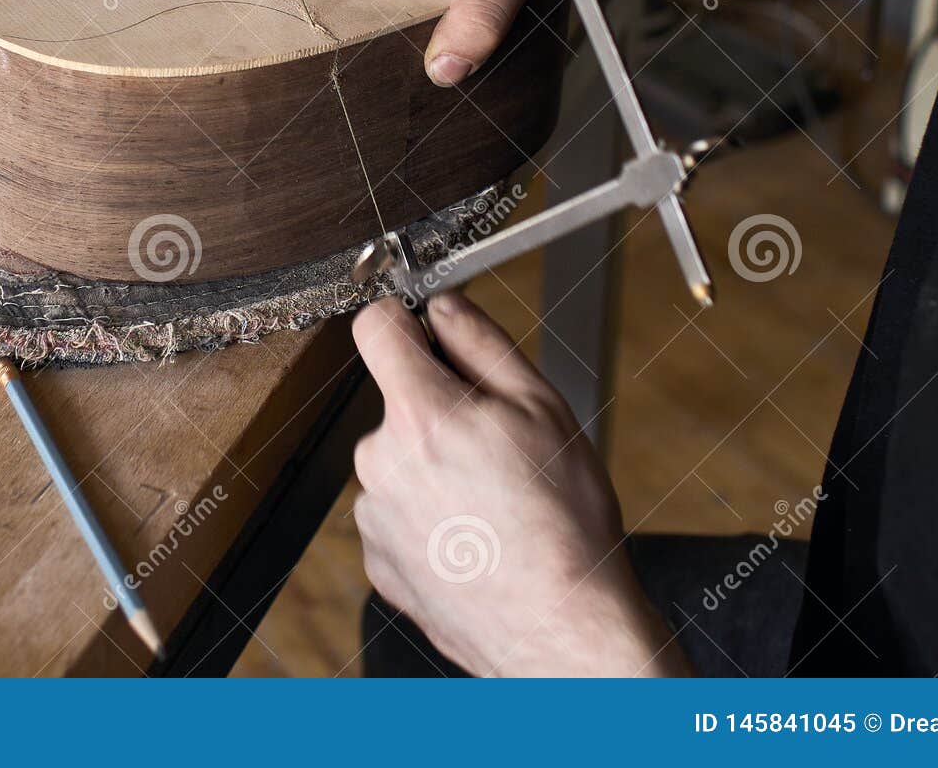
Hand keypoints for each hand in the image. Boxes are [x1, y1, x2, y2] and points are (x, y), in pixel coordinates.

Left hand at [349, 292, 687, 676]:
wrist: (561, 630)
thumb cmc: (564, 524)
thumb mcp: (542, 407)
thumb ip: (480, 342)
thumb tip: (441, 308)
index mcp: (419, 415)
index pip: (374, 328)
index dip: (403, 321)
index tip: (423, 331)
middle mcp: (380, 462)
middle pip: (397, 404)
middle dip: (439, 411)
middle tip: (498, 448)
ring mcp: (373, 516)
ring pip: (399, 462)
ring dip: (434, 469)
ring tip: (493, 506)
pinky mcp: (377, 561)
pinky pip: (397, 515)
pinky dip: (428, 519)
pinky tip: (475, 539)